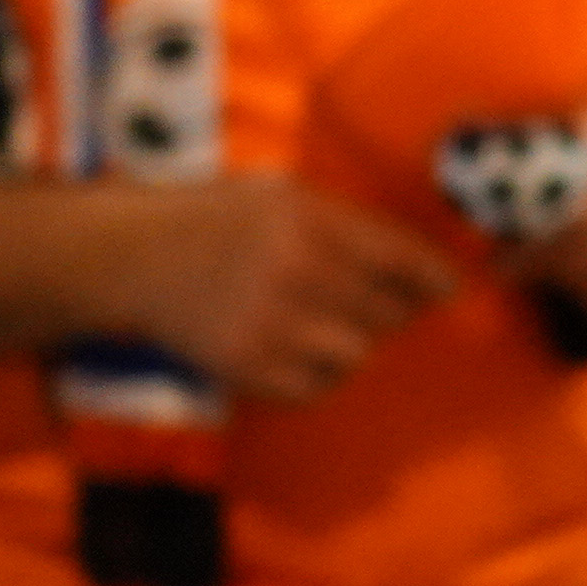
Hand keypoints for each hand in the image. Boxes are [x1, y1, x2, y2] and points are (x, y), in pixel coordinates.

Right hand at [104, 174, 461, 400]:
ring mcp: (268, 326)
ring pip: (361, 354)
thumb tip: (431, 275)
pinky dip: (320, 374)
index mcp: (309, 222)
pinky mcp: (245, 369)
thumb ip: (352, 227)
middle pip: (390, 313)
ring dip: (354, 342)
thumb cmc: (224, 221)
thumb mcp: (286, 197)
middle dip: (389, 309)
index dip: (436, 279)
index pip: (403, 260)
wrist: (136, 256)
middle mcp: (293, 273)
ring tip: (326, 324)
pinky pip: (319, 388)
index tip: (450, 291)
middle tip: (366, 300)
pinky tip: (295, 348)